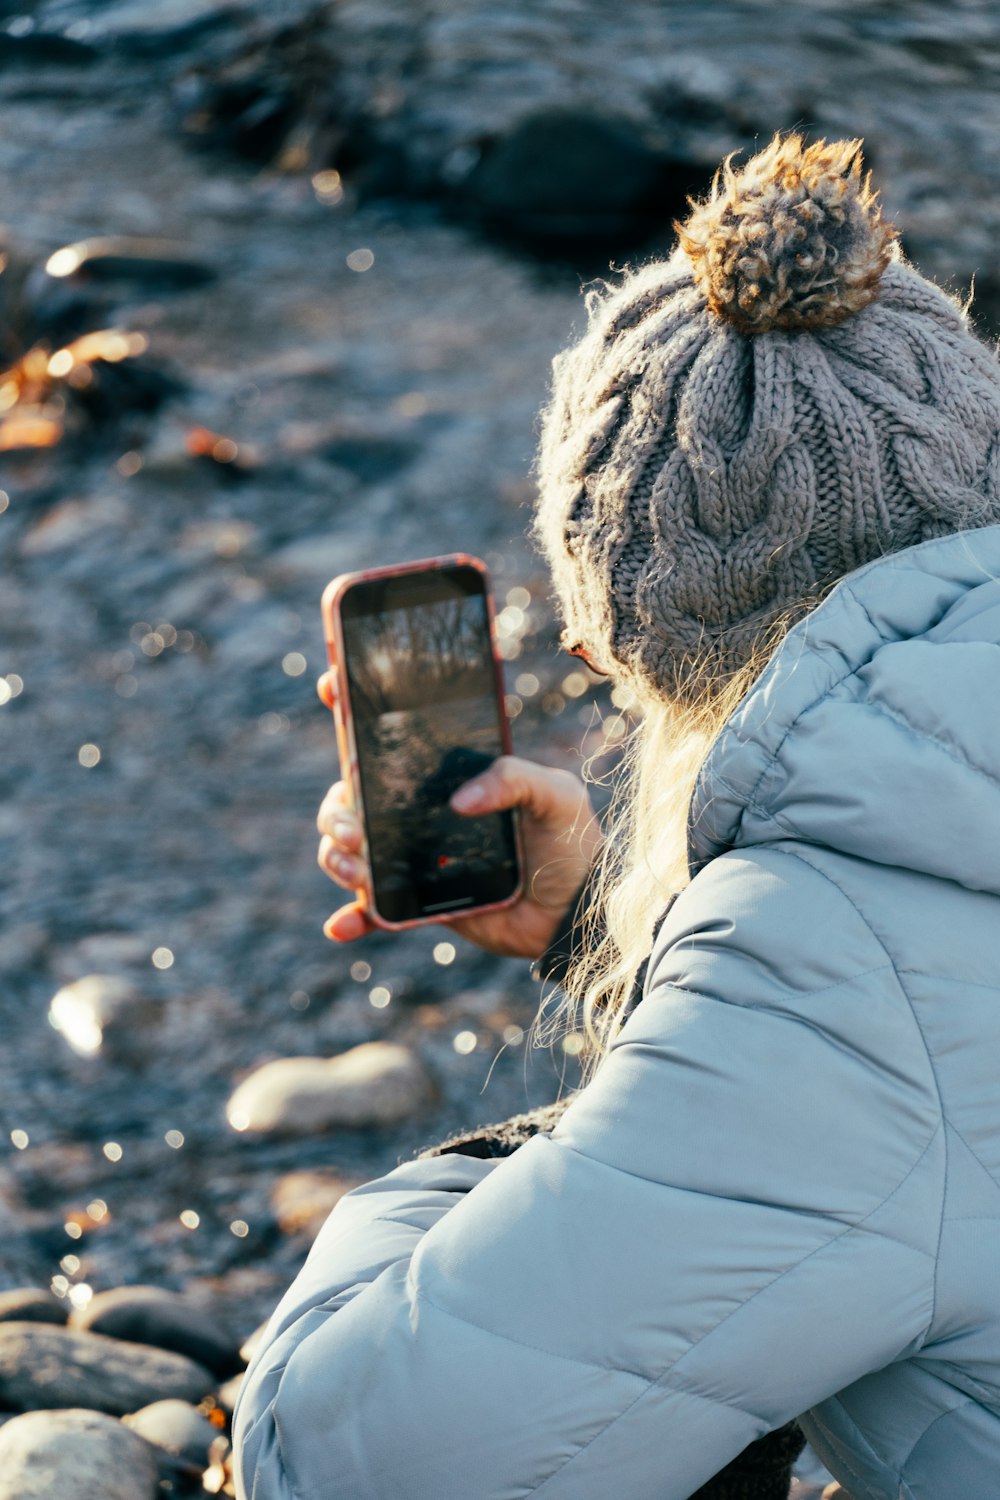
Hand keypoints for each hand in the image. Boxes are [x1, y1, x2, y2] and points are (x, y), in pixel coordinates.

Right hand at [316, 676, 601, 957]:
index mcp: (447, 773)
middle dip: (337, 808)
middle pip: (351, 795)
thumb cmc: (571, 842)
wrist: (575, 911)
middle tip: (355, 829)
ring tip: (356, 870)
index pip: (392, 736)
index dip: (355, 708)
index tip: (332, 687)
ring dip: (336, 855)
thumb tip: (458, 801)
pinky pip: (371, 909)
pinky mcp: (416, 901)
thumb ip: (515, 778)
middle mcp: (421, 808)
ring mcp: (414, 853)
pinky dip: (351, 916)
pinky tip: (342, 926)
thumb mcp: (556, 795)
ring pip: (348, 846)